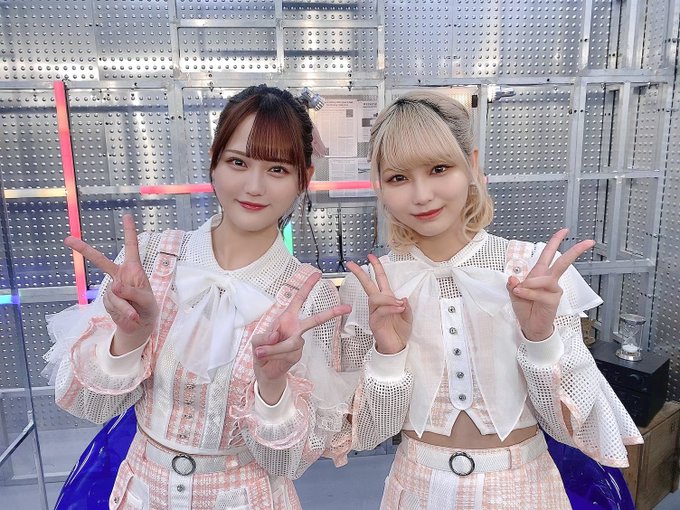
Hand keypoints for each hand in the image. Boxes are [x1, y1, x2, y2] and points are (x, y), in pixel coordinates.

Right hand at [64, 214, 157, 353]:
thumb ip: (132, 292)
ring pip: (113, 295)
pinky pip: (111, 305)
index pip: (131, 247)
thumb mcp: (146, 300)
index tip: (126, 215)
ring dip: (125, 307)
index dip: (129, 232)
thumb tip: (113, 286)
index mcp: (134, 269)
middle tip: (68, 239)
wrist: (141, 325)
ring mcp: (112, 288)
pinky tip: (129, 316)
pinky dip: (121, 312)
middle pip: (101, 261)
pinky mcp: (106, 300)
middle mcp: (121, 275)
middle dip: (84, 250)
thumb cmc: (147, 307)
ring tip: (135, 314)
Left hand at [252, 271, 350, 404]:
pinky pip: (287, 354)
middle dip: (332, 313)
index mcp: (287, 318)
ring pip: (290, 343)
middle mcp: (295, 328)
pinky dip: (275, 355)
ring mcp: (298, 342)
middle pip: (315, 320)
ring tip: (262, 352)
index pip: (299, 299)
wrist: (264, 370)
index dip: (308, 286)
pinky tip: (271, 358)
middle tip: (347, 307)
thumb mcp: (258, 341)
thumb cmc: (261, 349)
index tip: (318, 274)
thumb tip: (277, 336)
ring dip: (274, 349)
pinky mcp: (298, 355)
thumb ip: (266, 338)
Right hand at [346, 254, 411, 354]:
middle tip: (351, 264)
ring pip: (376, 298)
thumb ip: (405, 307)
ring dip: (388, 299)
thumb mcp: (408, 317)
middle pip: (368, 285)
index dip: (376, 268)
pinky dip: (390, 308)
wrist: (396, 348)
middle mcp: (378, 304)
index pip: (380, 280)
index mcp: (386, 300)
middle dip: (361, 273)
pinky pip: (381, 311)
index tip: (370, 257)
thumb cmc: (399, 332)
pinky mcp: (374, 322)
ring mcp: (375, 313)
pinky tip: (398, 309)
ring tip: (399, 304)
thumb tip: (402, 298)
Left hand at [507, 229, 594, 340]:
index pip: (548, 254)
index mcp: (540, 273)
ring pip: (544, 279)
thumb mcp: (514, 293)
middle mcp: (549, 280)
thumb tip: (512, 278)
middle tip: (588, 242)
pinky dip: (529, 293)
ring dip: (530, 284)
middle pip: (563, 262)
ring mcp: (553, 289)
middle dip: (575, 251)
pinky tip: (522, 295)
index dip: (555, 242)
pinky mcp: (554, 299)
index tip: (564, 231)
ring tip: (519, 290)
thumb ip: (512, 285)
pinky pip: (539, 292)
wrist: (530, 326)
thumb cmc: (525, 308)